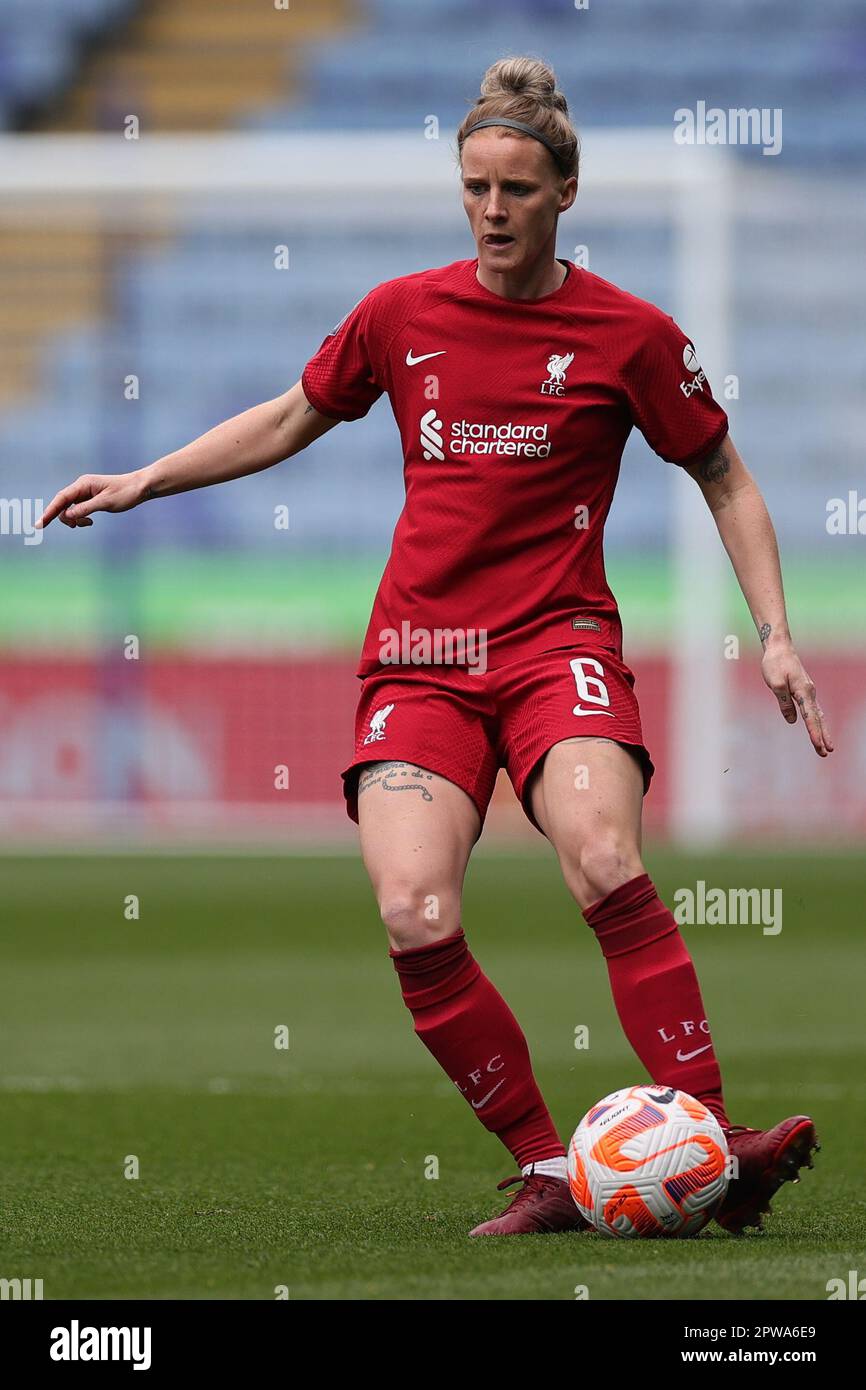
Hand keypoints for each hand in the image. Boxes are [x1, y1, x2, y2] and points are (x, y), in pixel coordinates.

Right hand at [36, 470, 149, 529]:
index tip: (39, 524)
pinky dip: (80, 517)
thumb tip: (68, 515)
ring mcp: (85, 492)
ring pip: (70, 508)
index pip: (61, 499)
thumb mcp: (106, 503)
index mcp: (83, 484)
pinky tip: (89, 521)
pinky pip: (78, 509)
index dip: (49, 512)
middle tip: (78, 526)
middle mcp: (81, 486)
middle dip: (65, 517)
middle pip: (63, 504)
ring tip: (88, 523)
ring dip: (75, 518)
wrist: (140, 487)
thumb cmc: (125, 493)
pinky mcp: (90, 498)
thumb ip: (86, 508)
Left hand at [761, 639, 832, 756]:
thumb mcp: (775, 684)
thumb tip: (791, 721)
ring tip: (826, 747)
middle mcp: (809, 693)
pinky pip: (813, 710)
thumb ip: (784, 703)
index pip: (810, 717)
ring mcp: (808, 692)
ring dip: (822, 731)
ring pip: (817, 715)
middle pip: (817, 719)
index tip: (819, 746)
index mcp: (803, 691)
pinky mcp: (804, 691)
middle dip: (822, 737)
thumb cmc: (775, 664)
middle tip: (826, 753)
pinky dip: (817, 722)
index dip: (814, 733)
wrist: (779, 648)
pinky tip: (818, 729)